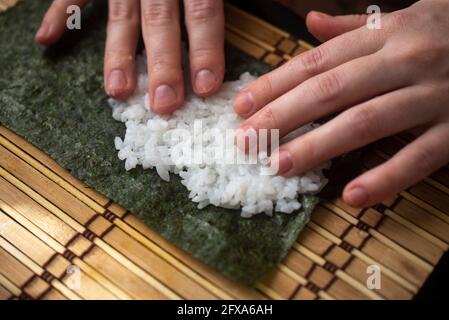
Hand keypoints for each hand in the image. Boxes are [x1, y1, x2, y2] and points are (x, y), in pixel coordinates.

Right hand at [35, 0, 224, 113]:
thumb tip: (277, 2)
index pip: (202, 12)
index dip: (205, 49)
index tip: (206, 86)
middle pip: (159, 21)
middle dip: (162, 63)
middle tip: (164, 102)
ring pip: (121, 14)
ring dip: (118, 54)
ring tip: (117, 91)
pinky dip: (62, 12)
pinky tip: (48, 39)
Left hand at [234, 0, 448, 207]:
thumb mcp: (406, 17)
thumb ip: (356, 26)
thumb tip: (309, 24)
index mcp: (387, 34)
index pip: (317, 61)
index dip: (276, 84)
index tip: (241, 107)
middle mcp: (405, 60)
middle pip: (331, 90)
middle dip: (283, 116)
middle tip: (246, 141)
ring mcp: (434, 95)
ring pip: (366, 122)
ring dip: (319, 146)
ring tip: (280, 166)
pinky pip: (420, 157)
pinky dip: (386, 178)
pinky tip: (352, 196)